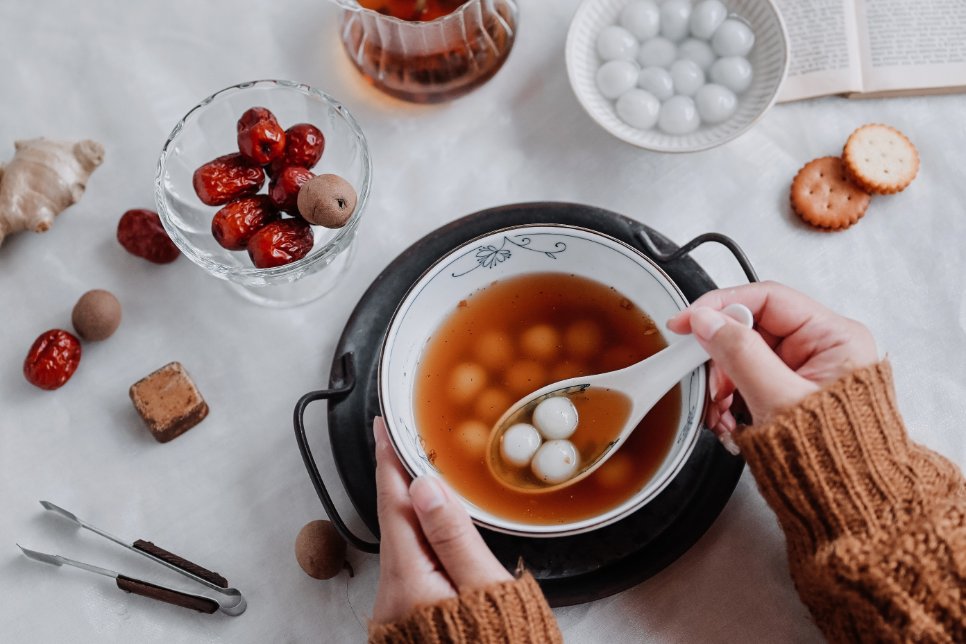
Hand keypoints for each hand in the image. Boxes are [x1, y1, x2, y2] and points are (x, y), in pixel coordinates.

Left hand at [371, 417, 510, 623]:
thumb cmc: (498, 643)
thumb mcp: (483, 586)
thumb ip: (453, 536)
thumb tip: (425, 487)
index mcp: (409, 578)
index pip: (394, 503)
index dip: (388, 461)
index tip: (381, 428)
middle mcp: (393, 594)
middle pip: (395, 522)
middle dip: (399, 481)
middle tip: (405, 442)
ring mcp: (398, 609)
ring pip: (403, 545)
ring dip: (412, 510)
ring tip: (423, 476)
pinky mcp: (409, 619)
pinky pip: (413, 565)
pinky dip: (421, 538)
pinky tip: (435, 527)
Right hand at [666, 281, 877, 448]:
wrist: (852, 508)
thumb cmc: (835, 459)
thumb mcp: (778, 399)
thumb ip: (739, 354)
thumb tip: (706, 321)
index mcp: (834, 338)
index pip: (767, 299)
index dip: (721, 305)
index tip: (688, 321)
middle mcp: (823, 350)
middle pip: (752, 331)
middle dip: (721, 359)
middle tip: (707, 384)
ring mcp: (806, 373)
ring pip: (745, 358)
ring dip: (722, 386)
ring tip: (720, 413)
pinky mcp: (791, 395)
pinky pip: (749, 383)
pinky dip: (731, 401)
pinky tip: (729, 422)